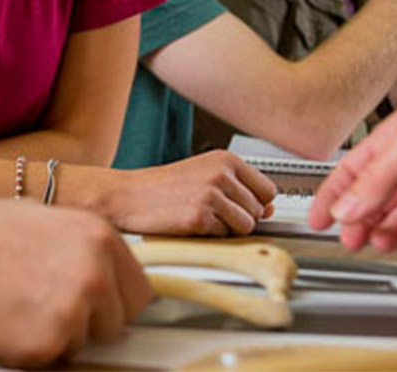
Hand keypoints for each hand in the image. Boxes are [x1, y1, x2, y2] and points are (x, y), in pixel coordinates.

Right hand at [0, 200, 150, 366]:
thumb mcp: (41, 218)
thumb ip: (78, 245)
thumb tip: (97, 266)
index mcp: (99, 238)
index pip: (139, 290)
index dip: (115, 301)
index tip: (99, 306)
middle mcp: (96, 274)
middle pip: (118, 322)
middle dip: (91, 323)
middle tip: (49, 309)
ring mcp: (74, 312)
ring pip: (83, 344)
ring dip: (58, 336)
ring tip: (17, 308)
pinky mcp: (47, 345)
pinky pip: (52, 360)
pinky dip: (31, 351)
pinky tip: (5, 323)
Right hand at [95, 151, 277, 236]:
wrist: (126, 196)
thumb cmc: (162, 187)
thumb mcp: (204, 176)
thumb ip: (238, 190)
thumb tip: (270, 211)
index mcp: (226, 159)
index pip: (268, 190)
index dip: (255, 204)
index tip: (238, 206)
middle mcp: (222, 174)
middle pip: (259, 211)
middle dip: (239, 218)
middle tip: (210, 212)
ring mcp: (211, 195)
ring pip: (246, 226)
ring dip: (226, 229)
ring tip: (201, 217)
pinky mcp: (199, 217)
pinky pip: (224, 237)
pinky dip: (209, 236)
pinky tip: (189, 223)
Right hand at [306, 70, 396, 258]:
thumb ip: (376, 179)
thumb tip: (346, 208)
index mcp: (391, 146)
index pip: (351, 176)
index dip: (332, 198)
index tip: (318, 219)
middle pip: (373, 207)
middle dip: (359, 224)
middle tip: (351, 238)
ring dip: (388, 237)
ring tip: (383, 239)